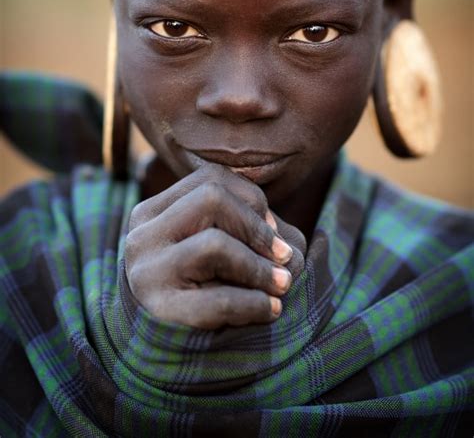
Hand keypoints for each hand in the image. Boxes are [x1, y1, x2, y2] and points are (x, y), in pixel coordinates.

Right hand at [125, 163, 301, 328]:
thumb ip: (250, 231)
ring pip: (214, 244)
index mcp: (152, 212)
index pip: (210, 179)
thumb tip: (286, 244)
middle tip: (283, 256)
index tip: (271, 227)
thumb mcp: (216, 247)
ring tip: (282, 284)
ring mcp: (147, 274)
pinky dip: (255, 303)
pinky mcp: (162, 313)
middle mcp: (143, 237)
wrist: (157, 352)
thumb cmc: (197, 288)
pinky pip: (219, 299)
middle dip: (256, 227)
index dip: (251, 198)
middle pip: (211, 198)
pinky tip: (271, 310)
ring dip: (259, 266)